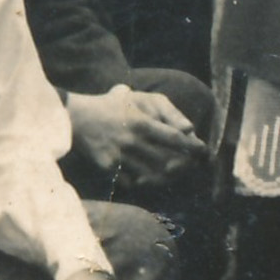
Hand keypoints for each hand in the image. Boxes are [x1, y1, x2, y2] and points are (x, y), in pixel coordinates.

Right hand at [67, 84, 206, 184]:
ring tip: (175, 173)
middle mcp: (133, 141)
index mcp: (142, 122)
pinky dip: (144, 182)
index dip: (192, 146)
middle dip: (184, 164)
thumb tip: (188, 127)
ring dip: (167, 176)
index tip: (203, 150)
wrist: (76, 118)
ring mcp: (121, 157)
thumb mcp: (138, 98)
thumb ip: (167, 110)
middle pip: (167, 160)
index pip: (175, 138)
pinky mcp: (109, 168)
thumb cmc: (112, 106)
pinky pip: (133, 182)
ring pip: (152, 175)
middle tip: (192, 164)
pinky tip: (151, 179)